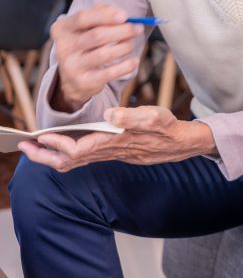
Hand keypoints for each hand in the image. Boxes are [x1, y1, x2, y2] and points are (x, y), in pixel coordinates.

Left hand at [17, 106, 215, 171]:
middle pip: (70, 161)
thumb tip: (109, 114)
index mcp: (116, 143)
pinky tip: (62, 145)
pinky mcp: (113, 153)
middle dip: (45, 156)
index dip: (58, 145)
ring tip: (35, 147)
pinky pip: (84, 159)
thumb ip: (132, 116)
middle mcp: (110, 152)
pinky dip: (67, 154)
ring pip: (75, 162)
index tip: (42, 136)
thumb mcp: (156, 117)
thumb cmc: (170, 129)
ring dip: (52, 156)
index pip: (79, 149)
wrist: (183, 145)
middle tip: (24, 147)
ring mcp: (111, 155)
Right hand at [50, 4, 143, 110]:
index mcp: (62, 28)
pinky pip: (109, 73)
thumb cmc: (85, 43)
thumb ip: (102, 12)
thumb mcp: (87, 25)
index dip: (106, 16)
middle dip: (122, 31)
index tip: (125, 16)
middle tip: (138, 28)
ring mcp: (72, 66)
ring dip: (124, 47)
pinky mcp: (84, 81)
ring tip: (131, 44)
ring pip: (104, 54)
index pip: (83, 18)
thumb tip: (121, 13)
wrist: (73, 77)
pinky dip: (126, 66)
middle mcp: (64, 47)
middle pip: (97, 36)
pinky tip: (134, 61)